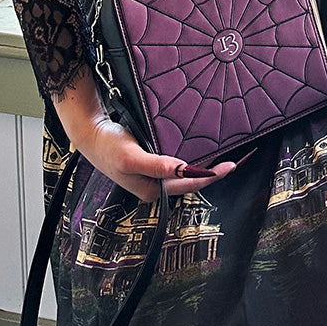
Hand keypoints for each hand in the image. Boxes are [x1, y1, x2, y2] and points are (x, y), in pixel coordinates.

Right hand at [66, 112, 236, 202]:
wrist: (91, 135)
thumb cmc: (108, 147)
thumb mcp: (132, 156)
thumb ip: (157, 164)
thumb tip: (184, 168)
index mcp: (152, 190)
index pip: (189, 184)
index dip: (211, 176)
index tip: (230, 166)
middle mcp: (155, 186)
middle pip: (191, 181)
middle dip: (213, 174)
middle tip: (235, 161)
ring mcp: (153, 176)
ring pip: (185, 174)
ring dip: (203, 167)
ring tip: (224, 158)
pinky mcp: (151, 165)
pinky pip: (177, 165)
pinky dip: (191, 160)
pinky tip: (200, 152)